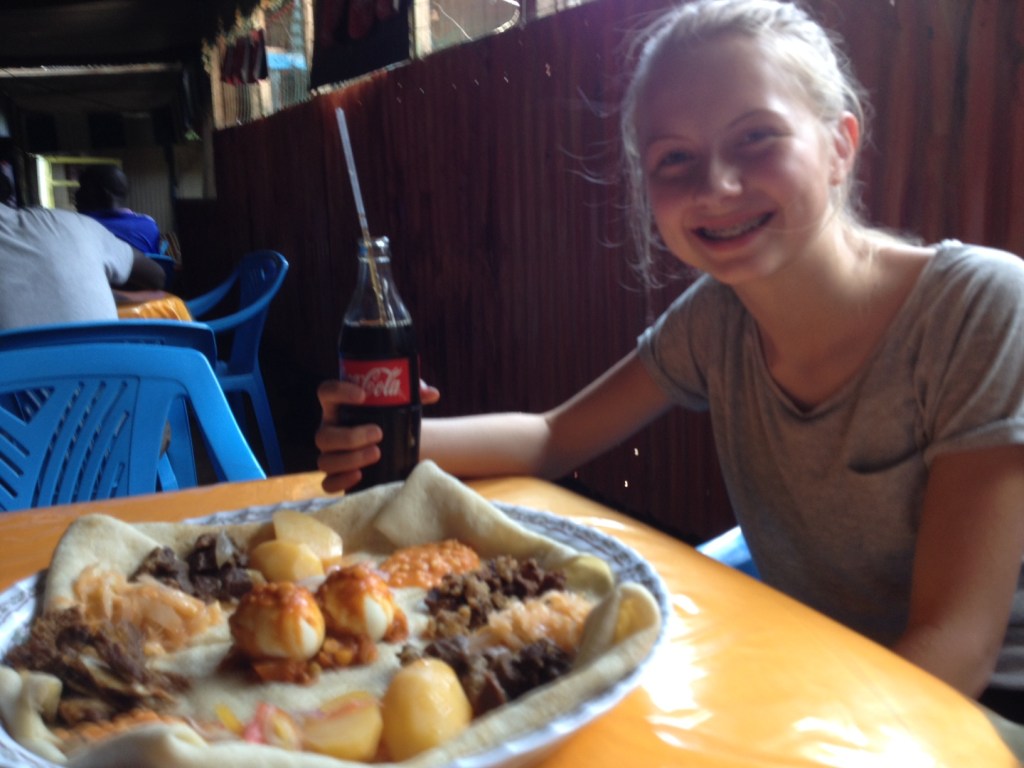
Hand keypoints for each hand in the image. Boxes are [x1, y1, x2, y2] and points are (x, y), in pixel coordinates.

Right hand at [315, 379, 439, 492]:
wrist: (394, 446)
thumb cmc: (391, 420)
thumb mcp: (400, 404)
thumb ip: (413, 394)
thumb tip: (432, 393)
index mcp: (339, 407)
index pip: (326, 392)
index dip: (339, 391)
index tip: (363, 395)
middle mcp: (330, 430)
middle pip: (323, 435)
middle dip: (351, 436)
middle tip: (379, 433)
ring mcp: (331, 455)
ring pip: (325, 460)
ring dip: (350, 459)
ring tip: (377, 454)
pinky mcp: (337, 476)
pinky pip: (328, 483)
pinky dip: (342, 480)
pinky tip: (360, 476)